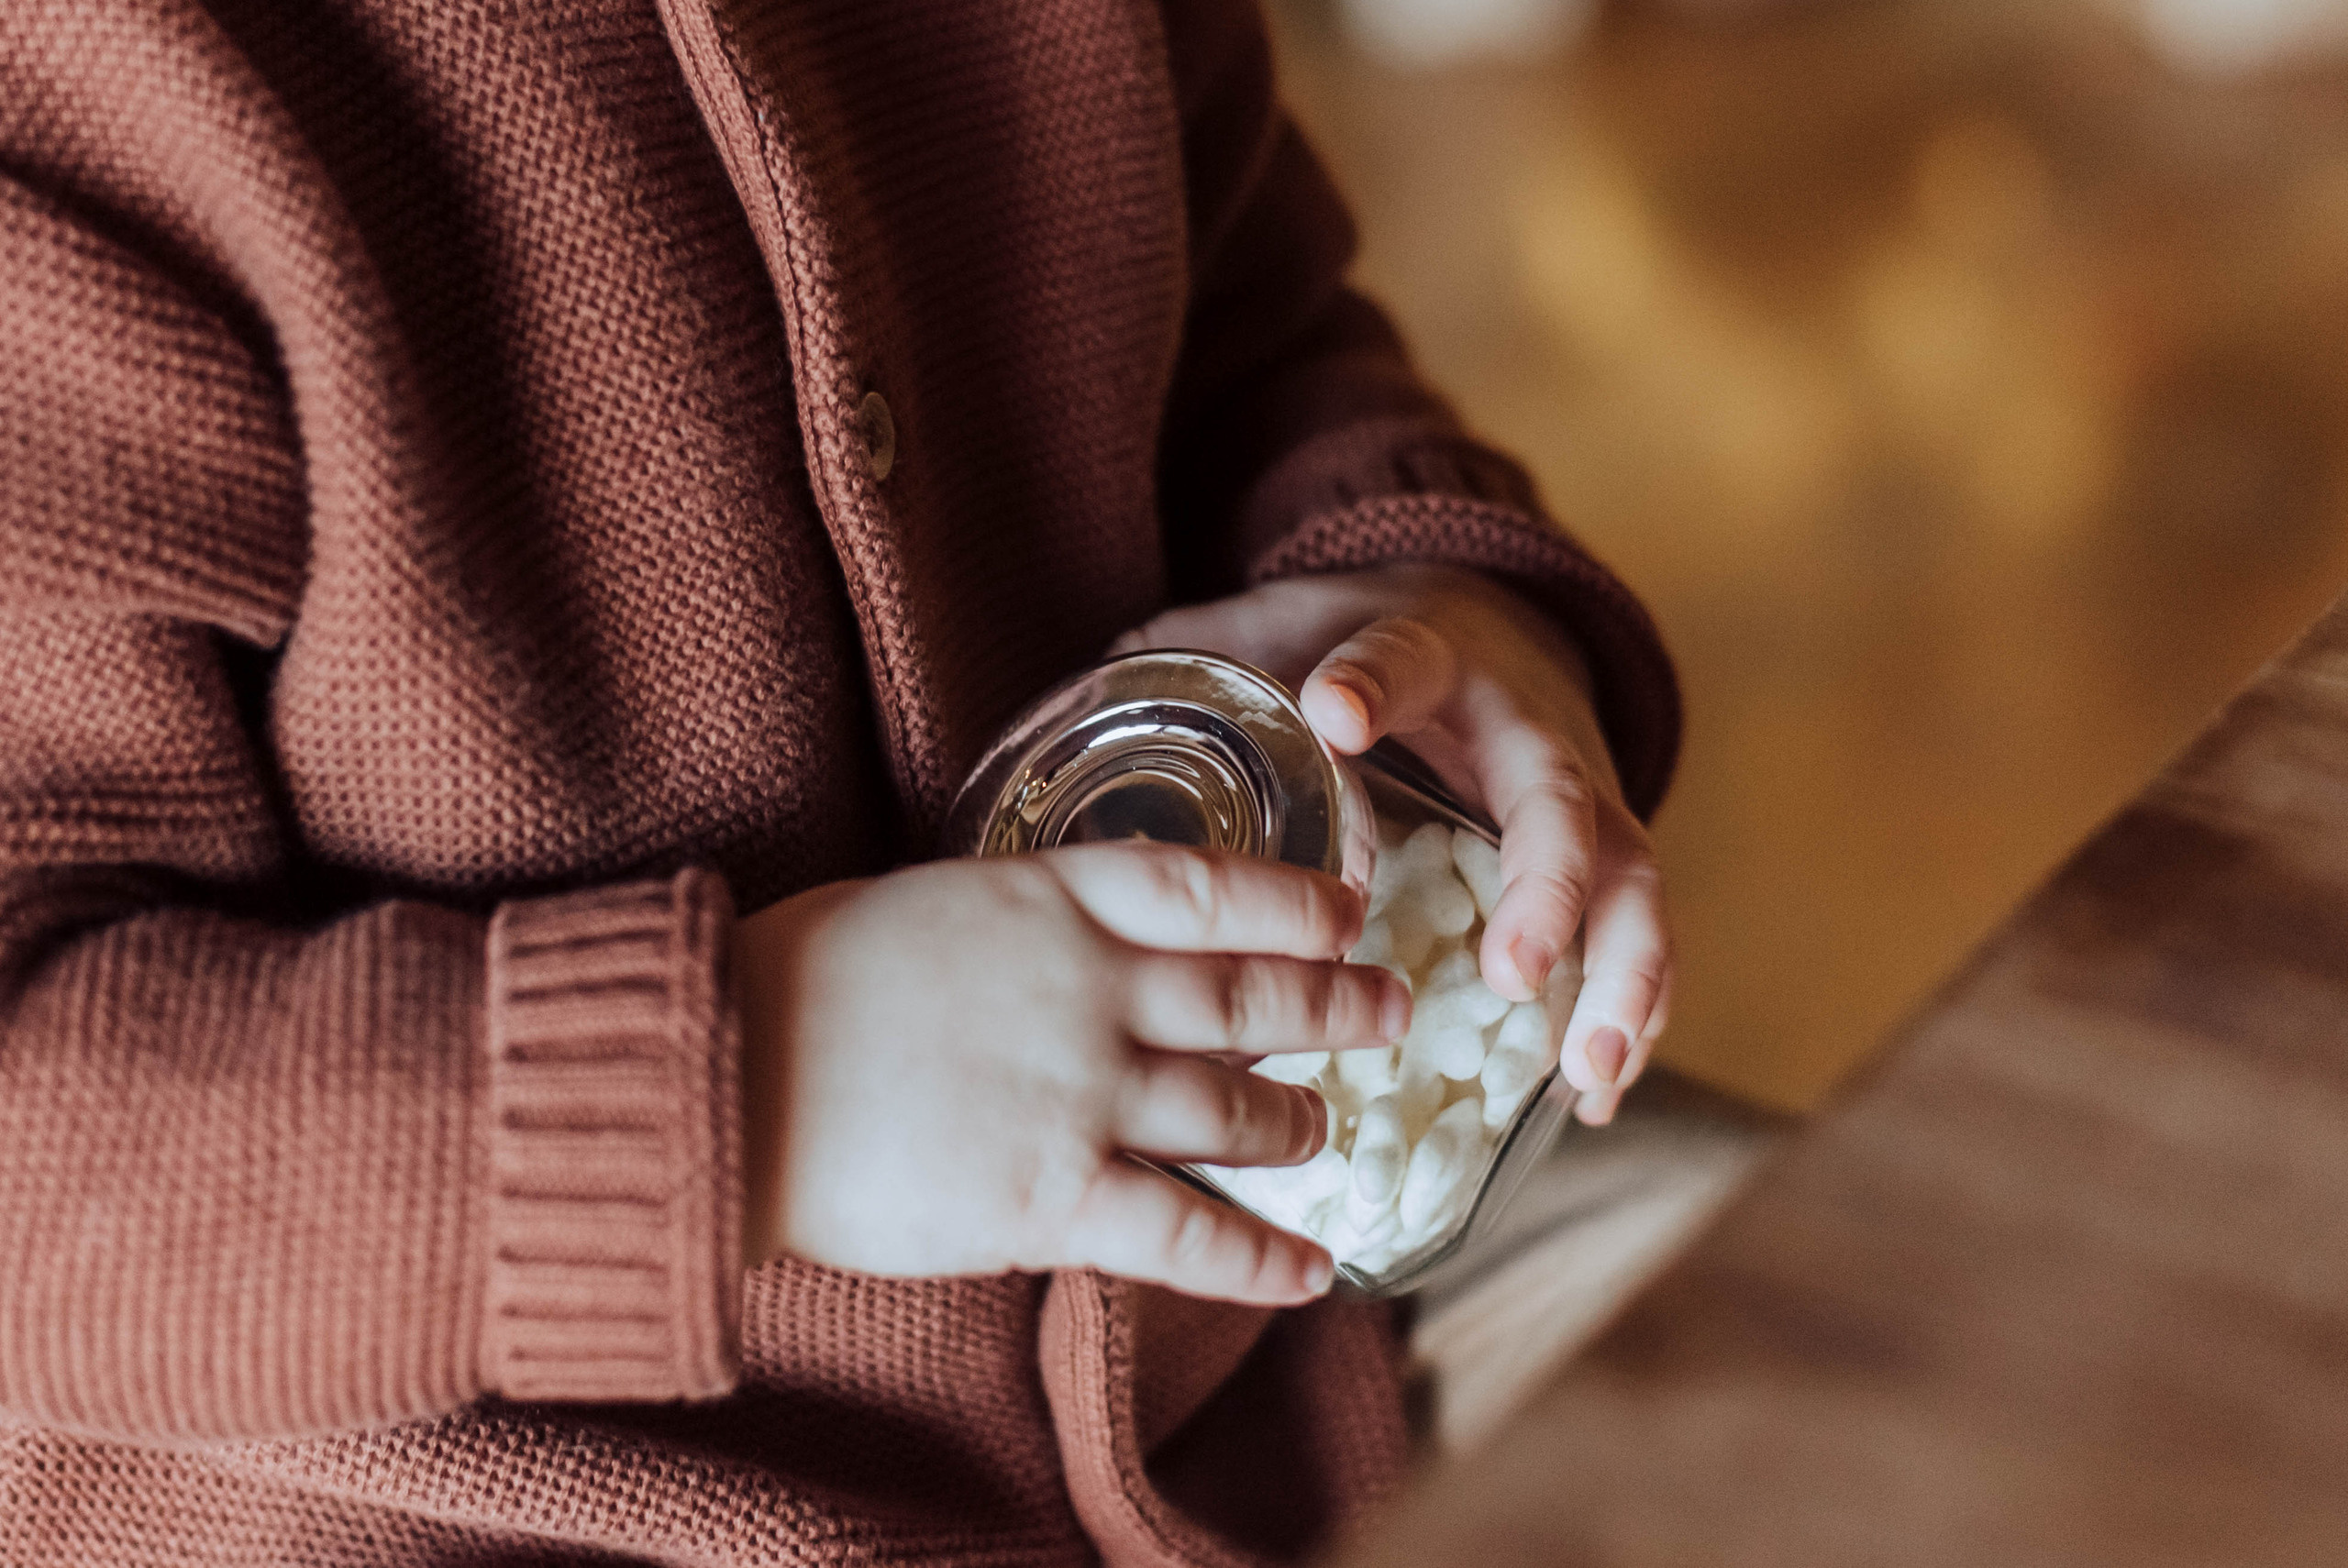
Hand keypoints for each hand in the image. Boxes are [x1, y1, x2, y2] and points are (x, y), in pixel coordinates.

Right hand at [731, 844, 1410, 1301]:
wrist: (722, 1072)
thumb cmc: (799, 981)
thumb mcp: (928, 904)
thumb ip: (1022, 922)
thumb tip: (1070, 941)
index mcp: (1052, 903)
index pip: (1211, 890)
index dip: (1295, 901)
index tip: (1348, 910)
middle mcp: (1091, 992)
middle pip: (1252, 997)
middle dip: (1336, 1005)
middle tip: (1391, 1009)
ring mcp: (1081, 1096)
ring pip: (1237, 1113)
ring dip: (1298, 1126)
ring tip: (1324, 1131)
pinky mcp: (1055, 1200)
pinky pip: (1188, 1235)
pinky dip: (1260, 1259)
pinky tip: (1310, 1271)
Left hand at [1112, 564, 1669, 1123]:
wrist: (1475, 629)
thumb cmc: (1349, 648)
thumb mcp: (1271, 633)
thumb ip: (1194, 661)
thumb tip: (1079, 699)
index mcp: (1431, 656)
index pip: (1404, 657)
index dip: (1376, 681)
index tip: (1336, 712)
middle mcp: (1523, 726)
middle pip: (1557, 794)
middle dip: (1544, 884)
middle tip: (1510, 970)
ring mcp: (1579, 797)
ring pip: (1630, 879)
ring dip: (1619, 977)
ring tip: (1585, 1071)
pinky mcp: (1601, 863)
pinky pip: (1636, 938)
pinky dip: (1630, 1014)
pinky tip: (1591, 1098)